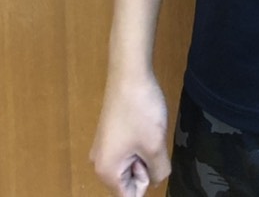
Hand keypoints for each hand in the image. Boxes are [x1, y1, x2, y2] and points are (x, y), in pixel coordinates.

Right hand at [90, 72, 171, 195]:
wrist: (129, 73)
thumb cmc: (140, 111)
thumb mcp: (155, 146)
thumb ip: (159, 172)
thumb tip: (156, 180)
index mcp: (106, 171)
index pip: (129, 196)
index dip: (146, 180)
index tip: (149, 157)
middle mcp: (100, 163)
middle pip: (129, 182)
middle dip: (146, 166)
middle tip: (148, 141)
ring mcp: (103, 147)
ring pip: (131, 165)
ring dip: (144, 153)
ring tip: (146, 130)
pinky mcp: (110, 134)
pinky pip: (128, 151)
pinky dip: (140, 143)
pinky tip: (142, 124)